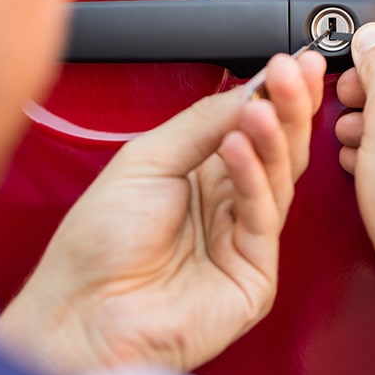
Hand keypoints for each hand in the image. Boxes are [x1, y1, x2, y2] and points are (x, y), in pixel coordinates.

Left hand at [0, 52, 324, 374]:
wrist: (81, 312)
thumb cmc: (100, 242)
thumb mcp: (146, 160)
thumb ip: (201, 124)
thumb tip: (249, 90)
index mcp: (201, 175)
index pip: (251, 128)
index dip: (274, 96)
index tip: (290, 63)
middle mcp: (227, 204)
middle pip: (276, 150)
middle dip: (288, 108)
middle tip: (294, 73)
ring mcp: (243, 239)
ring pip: (278, 179)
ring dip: (273, 137)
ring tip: (262, 107)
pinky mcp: (254, 274)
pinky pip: (263, 216)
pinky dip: (254, 179)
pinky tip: (240, 147)